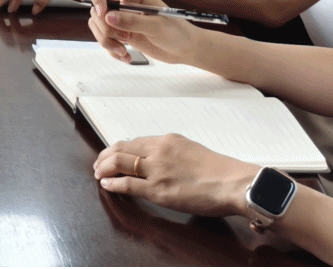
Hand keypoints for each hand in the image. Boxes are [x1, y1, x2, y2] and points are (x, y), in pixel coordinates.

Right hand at [87, 0, 205, 65]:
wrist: (186, 49)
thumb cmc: (178, 33)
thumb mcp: (156, 26)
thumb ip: (132, 21)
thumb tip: (108, 17)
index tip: (102, 14)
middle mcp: (126, 6)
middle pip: (98, 9)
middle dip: (104, 27)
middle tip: (120, 38)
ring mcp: (124, 21)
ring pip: (99, 25)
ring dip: (106, 41)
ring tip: (123, 50)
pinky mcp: (124, 34)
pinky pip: (106, 39)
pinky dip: (112, 50)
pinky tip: (125, 55)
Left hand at [94, 134, 254, 217]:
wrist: (233, 183)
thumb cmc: (221, 171)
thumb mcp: (193, 151)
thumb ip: (174, 153)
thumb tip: (163, 161)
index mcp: (168, 140)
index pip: (135, 142)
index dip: (119, 149)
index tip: (112, 153)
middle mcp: (159, 151)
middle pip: (122, 149)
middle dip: (106, 156)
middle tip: (99, 163)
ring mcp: (157, 170)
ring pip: (120, 163)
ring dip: (105, 168)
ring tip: (98, 173)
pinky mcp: (158, 190)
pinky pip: (128, 184)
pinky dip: (113, 183)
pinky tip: (106, 184)